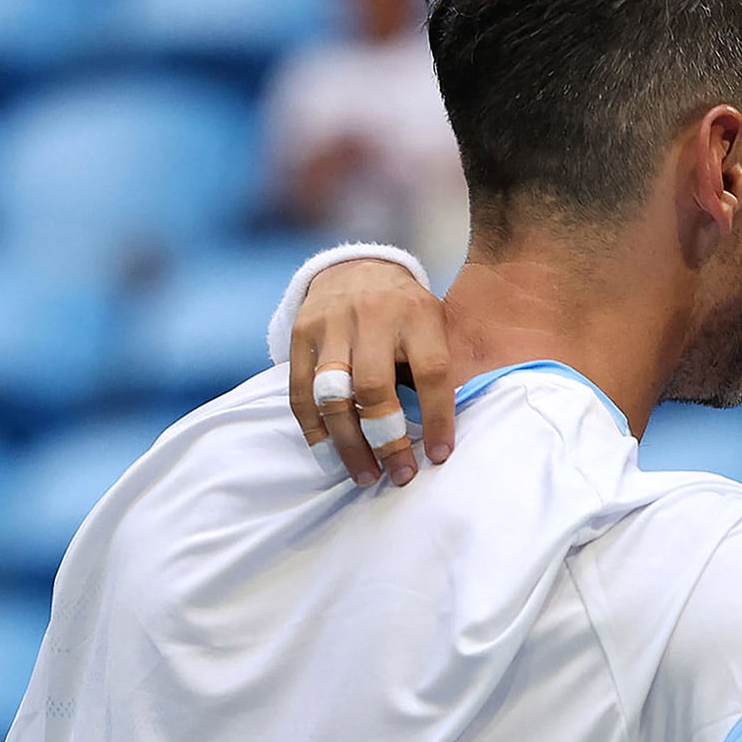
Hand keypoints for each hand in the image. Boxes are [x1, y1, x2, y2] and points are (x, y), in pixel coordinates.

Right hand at [289, 259, 453, 485]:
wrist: (357, 266)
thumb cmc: (405, 311)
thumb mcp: (433, 324)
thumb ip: (438, 367)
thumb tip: (441, 433)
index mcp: (416, 315)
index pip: (431, 372)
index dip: (438, 417)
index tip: (440, 455)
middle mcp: (371, 317)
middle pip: (374, 387)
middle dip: (386, 439)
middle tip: (398, 475)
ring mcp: (331, 325)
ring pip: (332, 395)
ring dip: (348, 443)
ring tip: (364, 475)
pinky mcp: (300, 336)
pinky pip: (300, 392)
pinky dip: (314, 430)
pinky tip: (329, 455)